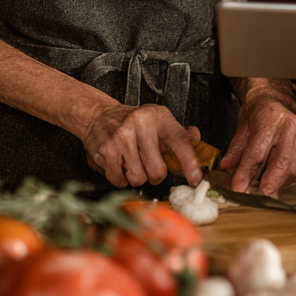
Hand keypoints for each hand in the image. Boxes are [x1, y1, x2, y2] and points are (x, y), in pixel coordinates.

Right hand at [83, 103, 202, 188]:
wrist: (99, 115)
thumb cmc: (133, 121)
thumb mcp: (158, 120)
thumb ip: (179, 133)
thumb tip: (196, 139)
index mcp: (159, 117)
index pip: (180, 142)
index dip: (190, 163)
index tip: (196, 178)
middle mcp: (141, 125)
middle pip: (158, 170)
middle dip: (156, 175)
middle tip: (150, 166)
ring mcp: (122, 138)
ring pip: (139, 178)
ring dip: (138, 177)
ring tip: (134, 163)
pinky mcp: (106, 151)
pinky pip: (120, 180)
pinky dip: (122, 179)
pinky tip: (121, 166)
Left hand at [220, 83, 295, 194]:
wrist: (276, 98)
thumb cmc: (258, 112)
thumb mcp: (242, 128)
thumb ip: (235, 150)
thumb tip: (226, 170)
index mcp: (270, 117)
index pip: (257, 151)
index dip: (247, 172)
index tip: (238, 187)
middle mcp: (289, 125)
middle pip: (281, 162)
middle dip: (270, 182)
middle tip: (258, 195)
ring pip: (293, 168)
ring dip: (279, 183)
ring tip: (265, 190)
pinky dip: (287, 178)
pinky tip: (277, 181)